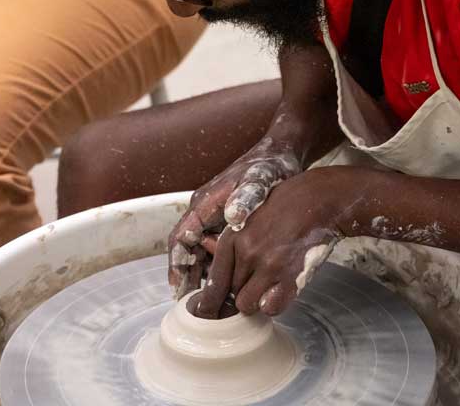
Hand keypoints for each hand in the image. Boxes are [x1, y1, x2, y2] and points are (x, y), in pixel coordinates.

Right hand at [168, 137, 300, 298]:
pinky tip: (229, 288)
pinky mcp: (231, 223)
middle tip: (194, 306)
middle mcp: (206, 212)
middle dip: (188, 277)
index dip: (177, 265)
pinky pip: (219, 250)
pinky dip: (220, 268)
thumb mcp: (260, 179)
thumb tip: (233, 217)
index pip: (181, 239)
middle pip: (188, 250)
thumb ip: (247, 196)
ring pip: (203, 253)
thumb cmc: (269, 166)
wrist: (282, 153)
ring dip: (203, 276)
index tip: (178, 290)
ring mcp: (217, 218)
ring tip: (209, 304)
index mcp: (204, 203)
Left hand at [193, 168, 345, 318]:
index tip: (210, 310)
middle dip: (241, 291)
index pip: (214, 281)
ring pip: (247, 304)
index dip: (211, 300)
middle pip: (231, 293)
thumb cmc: (287, 204)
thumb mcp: (251, 214)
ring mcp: (268, 265)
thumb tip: (209, 252)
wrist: (320, 200)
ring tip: (269, 284)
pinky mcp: (290, 275)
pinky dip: (274, 304)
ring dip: (256, 299)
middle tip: (256, 281)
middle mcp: (247, 252)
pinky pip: (270, 308)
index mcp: (232, 237)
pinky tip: (281, 290)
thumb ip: (232, 239)